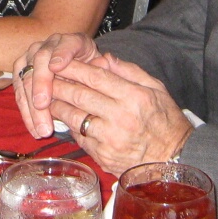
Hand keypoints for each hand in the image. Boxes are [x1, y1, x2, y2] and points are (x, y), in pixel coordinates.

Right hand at [11, 32, 101, 138]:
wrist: (74, 68)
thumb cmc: (90, 72)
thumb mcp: (100, 68)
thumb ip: (103, 66)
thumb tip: (101, 65)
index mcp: (71, 41)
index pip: (66, 44)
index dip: (61, 54)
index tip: (56, 67)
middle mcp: (47, 46)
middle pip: (40, 62)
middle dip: (40, 86)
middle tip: (43, 106)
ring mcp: (31, 58)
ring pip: (26, 79)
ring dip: (31, 106)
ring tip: (42, 129)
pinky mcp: (21, 74)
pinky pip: (20, 94)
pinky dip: (27, 113)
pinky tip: (35, 129)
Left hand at [45, 52, 192, 176]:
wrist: (173, 161)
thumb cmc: (166, 122)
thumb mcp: (156, 89)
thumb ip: (130, 71)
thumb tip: (104, 58)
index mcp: (134, 97)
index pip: (96, 77)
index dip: (74, 67)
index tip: (59, 60)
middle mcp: (121, 117)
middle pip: (80, 95)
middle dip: (58, 83)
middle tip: (44, 75)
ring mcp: (110, 138)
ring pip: (74, 117)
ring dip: (57, 105)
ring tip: (47, 95)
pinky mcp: (103, 155)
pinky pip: (79, 136)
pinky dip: (69, 125)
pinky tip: (63, 116)